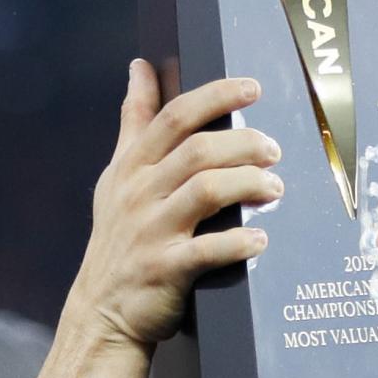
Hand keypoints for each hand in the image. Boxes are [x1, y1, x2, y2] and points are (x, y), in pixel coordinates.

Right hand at [69, 62, 280, 354]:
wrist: (102, 311)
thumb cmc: (120, 238)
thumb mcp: (118, 176)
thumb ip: (134, 121)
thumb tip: (140, 67)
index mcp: (133, 166)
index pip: (174, 116)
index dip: (216, 96)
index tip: (253, 88)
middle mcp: (140, 193)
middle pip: (197, 150)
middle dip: (243, 144)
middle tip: (275, 150)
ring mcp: (151, 231)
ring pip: (206, 191)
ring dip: (248, 184)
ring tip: (275, 188)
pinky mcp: (164, 269)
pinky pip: (207, 250)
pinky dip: (238, 243)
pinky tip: (261, 240)